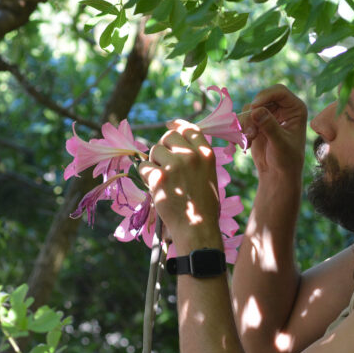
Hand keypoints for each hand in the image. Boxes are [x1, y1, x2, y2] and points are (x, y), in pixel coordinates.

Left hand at [138, 120, 221, 250]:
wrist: (197, 228)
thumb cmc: (204, 208)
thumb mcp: (209, 177)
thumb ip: (197, 160)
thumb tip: (177, 148)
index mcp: (207, 155)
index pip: (190, 129)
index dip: (177, 125)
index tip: (169, 124)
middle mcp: (191, 156)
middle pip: (168, 136)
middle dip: (162, 146)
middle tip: (162, 162)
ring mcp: (175, 165)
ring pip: (154, 150)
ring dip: (153, 162)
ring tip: (161, 179)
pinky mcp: (159, 177)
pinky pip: (144, 167)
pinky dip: (145, 176)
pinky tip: (155, 187)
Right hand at [240, 85, 306, 179]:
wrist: (278, 174)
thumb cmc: (286, 160)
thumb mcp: (280, 143)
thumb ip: (269, 126)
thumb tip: (256, 110)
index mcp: (295, 108)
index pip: (279, 91)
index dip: (265, 96)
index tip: (254, 107)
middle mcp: (283, 108)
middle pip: (261, 98)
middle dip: (253, 114)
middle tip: (251, 131)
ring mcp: (269, 114)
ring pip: (250, 108)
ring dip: (246, 123)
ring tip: (250, 138)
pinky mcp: (257, 122)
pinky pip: (244, 117)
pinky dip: (243, 129)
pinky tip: (248, 142)